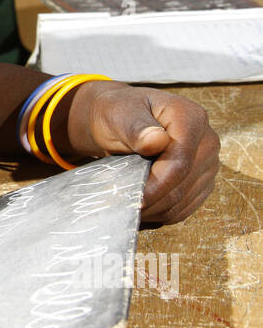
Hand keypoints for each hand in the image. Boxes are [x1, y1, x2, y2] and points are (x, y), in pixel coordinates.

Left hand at [66, 81, 219, 223]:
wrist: (121, 121)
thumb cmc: (118, 115)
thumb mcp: (120, 115)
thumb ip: (136, 128)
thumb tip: (157, 140)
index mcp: (191, 118)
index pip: (180, 164)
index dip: (156, 186)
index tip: (132, 197)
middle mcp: (207, 141)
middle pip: (183, 186)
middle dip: (152, 201)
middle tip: (123, 204)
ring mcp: (208, 163)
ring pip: (184, 201)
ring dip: (155, 209)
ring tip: (128, 204)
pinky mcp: (202, 182)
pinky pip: (184, 208)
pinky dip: (161, 212)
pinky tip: (142, 206)